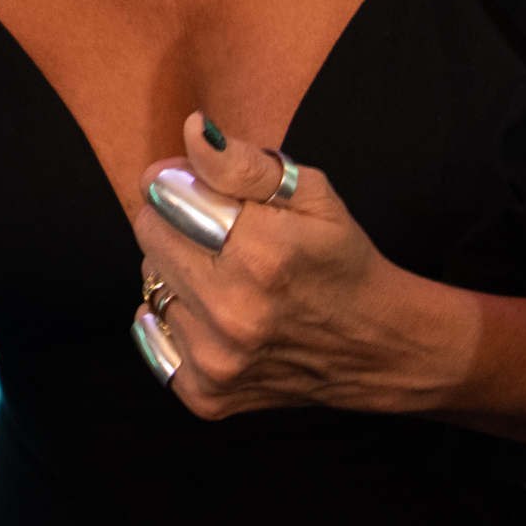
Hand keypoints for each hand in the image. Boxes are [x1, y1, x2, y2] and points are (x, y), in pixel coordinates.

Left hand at [133, 114, 475, 421]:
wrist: (376, 347)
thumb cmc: (341, 260)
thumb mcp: (312, 194)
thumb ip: (243, 163)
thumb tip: (191, 130)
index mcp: (260, 253)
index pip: (165, 195)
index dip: (180, 182)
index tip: (203, 187)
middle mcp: (232, 312)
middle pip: (149, 237)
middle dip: (175, 222)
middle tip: (219, 232)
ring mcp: (216, 361)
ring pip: (149, 285)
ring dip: (178, 273)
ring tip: (227, 277)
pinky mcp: (205, 395)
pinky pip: (153, 335)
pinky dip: (176, 319)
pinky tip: (215, 315)